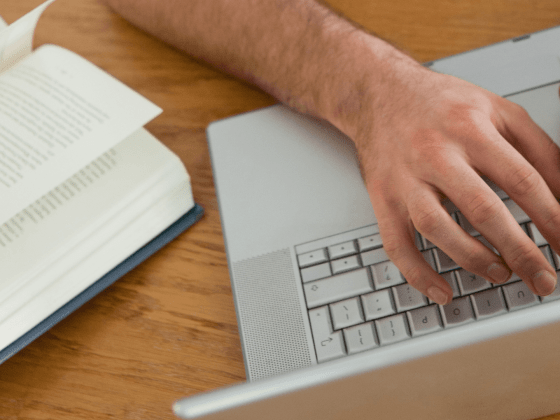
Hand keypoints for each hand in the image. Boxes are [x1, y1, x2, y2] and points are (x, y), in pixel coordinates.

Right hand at [354, 63, 559, 304]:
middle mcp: (436, 154)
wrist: (379, 95)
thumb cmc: (439, 104)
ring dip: (474, 260)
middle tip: (544, 278)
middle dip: (520, 251)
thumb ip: (537, 148)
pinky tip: (441, 290)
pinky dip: (417, 273)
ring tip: (500, 274)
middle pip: (483, 210)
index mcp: (471, 129)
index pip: (522, 181)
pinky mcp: (383, 197)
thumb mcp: (498, 111)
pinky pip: (396, 242)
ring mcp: (405, 179)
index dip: (552, 218)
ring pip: (438, 228)